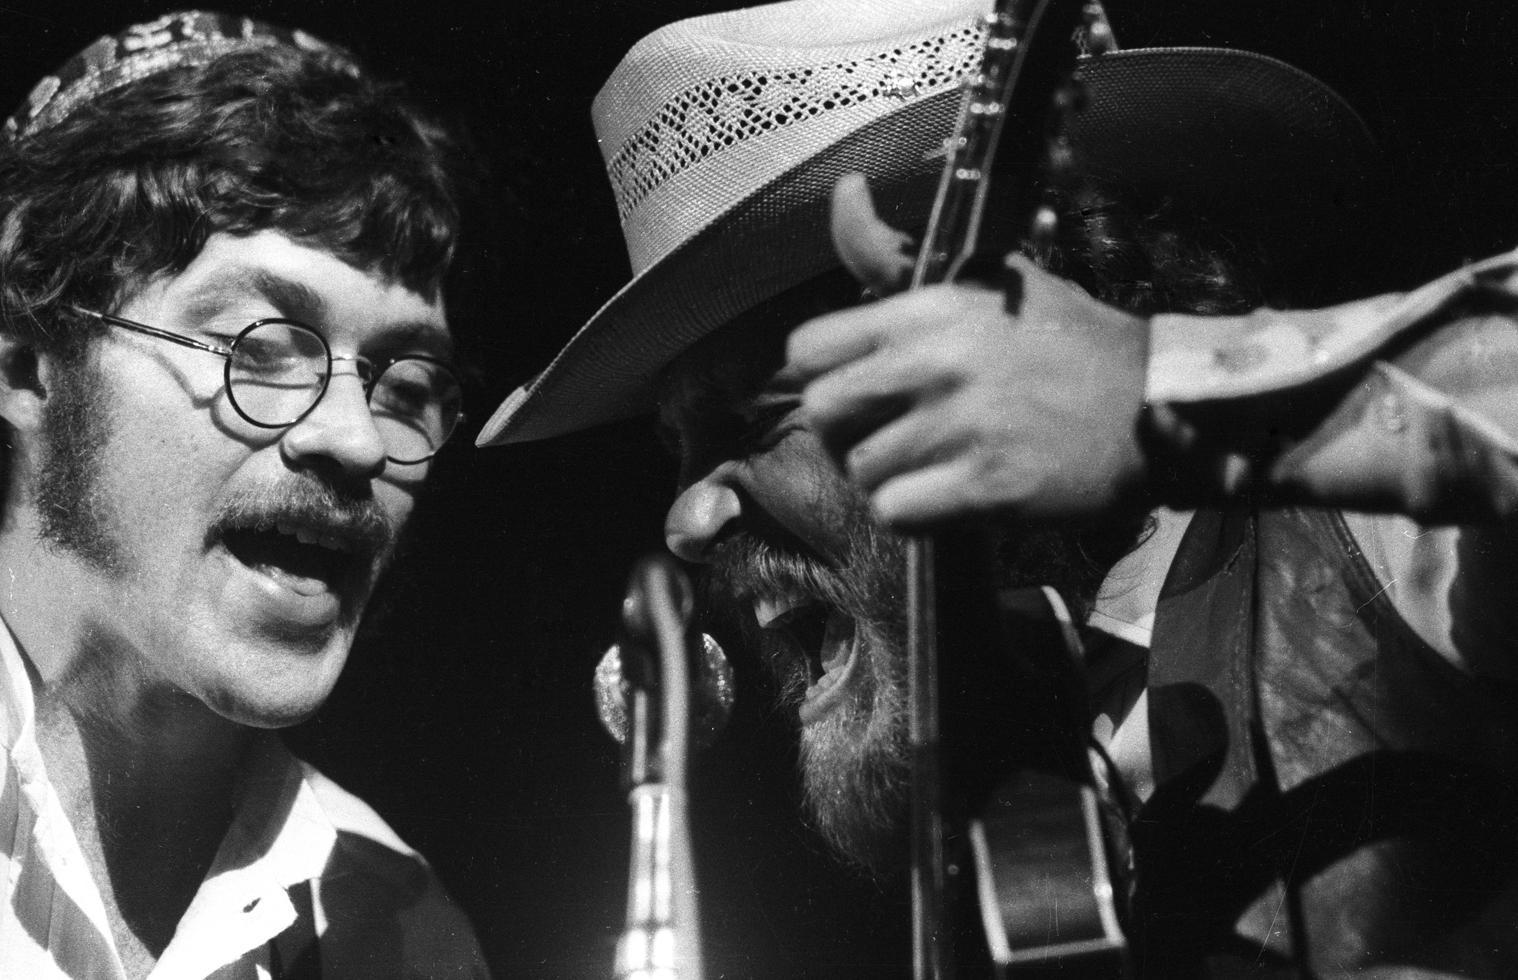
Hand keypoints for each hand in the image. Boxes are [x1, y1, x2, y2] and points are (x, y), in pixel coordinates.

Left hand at [780, 175, 1153, 529]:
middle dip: (844, 434)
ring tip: (935, 465)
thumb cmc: (1066, 342)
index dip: (822, 378)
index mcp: (926, 309)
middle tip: (888, 438)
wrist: (1154, 401)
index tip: (857, 391)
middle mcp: (936, 363)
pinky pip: (897, 513)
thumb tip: (844, 190)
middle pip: (823, 414)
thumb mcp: (983, 275)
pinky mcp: (988, 485)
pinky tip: (949, 495)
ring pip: (860, 470)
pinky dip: (914, 515)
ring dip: (888, 477)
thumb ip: (894, 253)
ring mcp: (962, 426)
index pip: (806, 350)